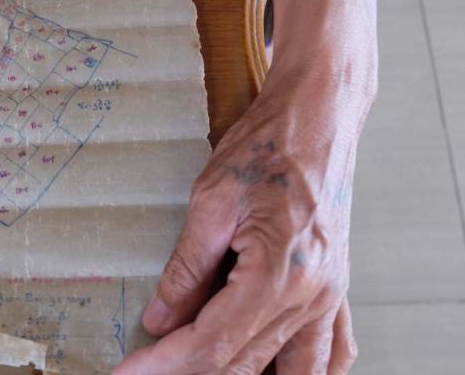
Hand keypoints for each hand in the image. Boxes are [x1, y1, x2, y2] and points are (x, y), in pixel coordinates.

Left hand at [115, 75, 371, 373]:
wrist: (319, 116)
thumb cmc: (269, 146)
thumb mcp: (211, 202)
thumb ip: (186, 270)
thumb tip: (161, 320)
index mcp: (280, 275)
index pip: (211, 343)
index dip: (163, 364)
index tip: (129, 372)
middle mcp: (312, 296)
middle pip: (244, 364)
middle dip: (188, 372)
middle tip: (146, 370)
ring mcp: (331, 297)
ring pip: (292, 373)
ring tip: (198, 372)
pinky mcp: (335, 289)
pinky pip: (331, 352)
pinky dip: (300, 373)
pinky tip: (276, 374)